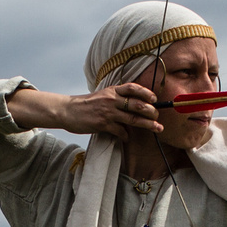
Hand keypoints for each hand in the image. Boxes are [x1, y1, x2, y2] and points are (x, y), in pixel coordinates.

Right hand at [9, 83, 164, 139]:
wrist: (68, 111)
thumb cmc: (87, 104)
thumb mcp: (102, 95)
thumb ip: (116, 98)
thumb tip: (134, 105)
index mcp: (112, 90)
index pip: (133, 88)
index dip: (145, 92)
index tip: (154, 99)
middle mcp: (111, 99)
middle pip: (137, 104)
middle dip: (151, 111)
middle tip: (158, 117)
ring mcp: (107, 112)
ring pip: (132, 119)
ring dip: (147, 124)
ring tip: (156, 128)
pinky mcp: (102, 124)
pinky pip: (120, 131)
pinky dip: (126, 136)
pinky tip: (127, 138)